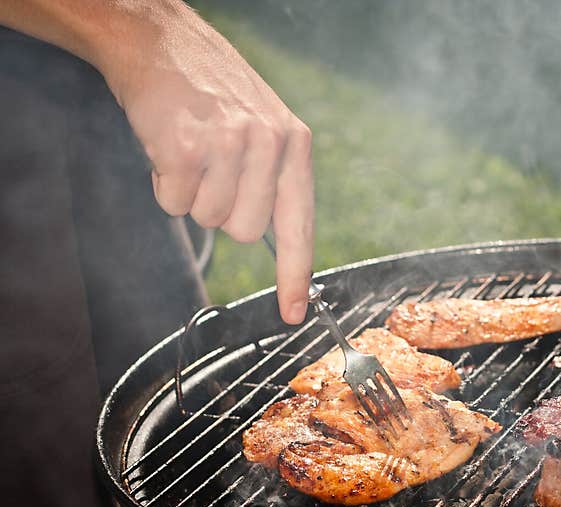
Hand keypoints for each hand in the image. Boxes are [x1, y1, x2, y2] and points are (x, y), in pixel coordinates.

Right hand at [99, 5, 313, 323]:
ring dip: (191, 194)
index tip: (293, 312)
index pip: (300, 225)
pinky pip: (173, 203)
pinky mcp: (188, 147)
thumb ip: (274, 178)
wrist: (159, 39)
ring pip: (209, 219)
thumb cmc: (211, 92)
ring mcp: (230, 144)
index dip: (295, 275)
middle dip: (222, 211)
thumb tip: (271, 239)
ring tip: (190, 151)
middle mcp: (270, 144)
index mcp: (295, 145)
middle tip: (210, 168)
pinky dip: (163, 184)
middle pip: (246, 232)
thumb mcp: (263, 126)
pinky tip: (167, 146)